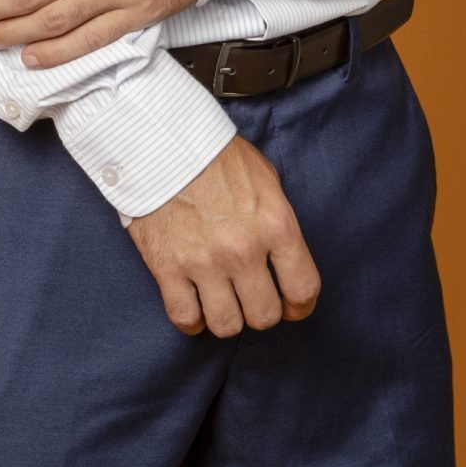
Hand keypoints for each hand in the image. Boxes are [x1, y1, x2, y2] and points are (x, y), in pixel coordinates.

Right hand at [127, 137, 321, 336]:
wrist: (162, 141)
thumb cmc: (216, 155)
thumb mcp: (265, 178)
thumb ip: (277, 220)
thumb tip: (282, 254)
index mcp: (275, 225)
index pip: (303, 289)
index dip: (300, 306)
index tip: (292, 306)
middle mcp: (244, 250)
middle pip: (265, 316)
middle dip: (261, 311)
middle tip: (252, 299)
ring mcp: (204, 262)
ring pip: (226, 325)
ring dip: (227, 317)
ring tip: (222, 301)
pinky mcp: (168, 268)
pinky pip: (186, 318)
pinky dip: (192, 318)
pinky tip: (194, 303)